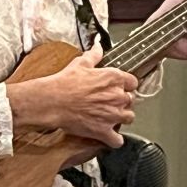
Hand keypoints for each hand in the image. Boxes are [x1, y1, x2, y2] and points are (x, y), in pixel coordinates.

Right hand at [12, 46, 138, 148]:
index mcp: (115, 78)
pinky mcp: (104, 131)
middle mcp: (118, 96)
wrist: (53, 101)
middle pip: (131, 101)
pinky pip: (117, 140)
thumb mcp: (81, 63)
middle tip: (109, 103)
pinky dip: (113, 140)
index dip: (126, 86)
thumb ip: (94, 55)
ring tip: (110, 118)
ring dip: (121, 119)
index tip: (119, 88)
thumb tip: (98, 46)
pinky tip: (108, 136)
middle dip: (122, 102)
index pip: (133, 82)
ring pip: (129, 118)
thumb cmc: (65, 82)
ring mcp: (113, 115)